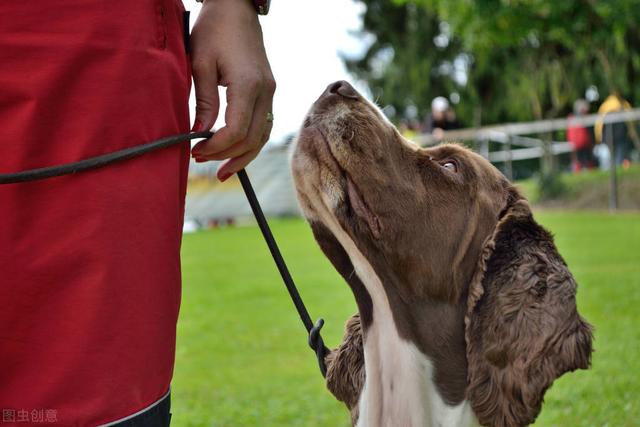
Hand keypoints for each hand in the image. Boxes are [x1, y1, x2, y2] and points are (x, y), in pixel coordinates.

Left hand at [190, 0, 275, 180]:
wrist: (236, 8)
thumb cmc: (214, 30)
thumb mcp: (200, 64)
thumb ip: (204, 102)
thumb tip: (200, 134)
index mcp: (248, 84)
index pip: (237, 130)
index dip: (217, 147)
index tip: (196, 151)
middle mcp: (265, 91)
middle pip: (253, 139)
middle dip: (228, 156)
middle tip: (203, 162)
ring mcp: (271, 92)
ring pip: (263, 136)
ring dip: (243, 155)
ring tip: (223, 170)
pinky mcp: (268, 91)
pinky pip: (264, 125)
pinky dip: (251, 142)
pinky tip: (236, 151)